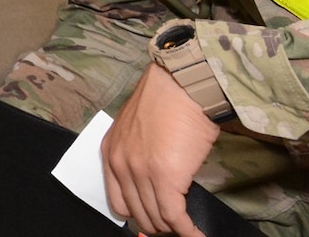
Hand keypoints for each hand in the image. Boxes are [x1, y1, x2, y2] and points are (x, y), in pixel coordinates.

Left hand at [101, 63, 220, 236]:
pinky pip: (175, 217)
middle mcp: (120, 165)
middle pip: (137, 213)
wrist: (182, 86)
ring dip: (174, 229)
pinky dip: (188, 231)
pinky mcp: (165, 179)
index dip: (138, 215)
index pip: (118, 202)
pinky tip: (198, 236)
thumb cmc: (168, 101)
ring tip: (189, 231)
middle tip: (177, 226)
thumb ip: (139, 155)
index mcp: (111, 152)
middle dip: (158, 224)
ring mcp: (140, 173)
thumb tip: (157, 182)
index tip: (154, 219)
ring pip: (156, 218)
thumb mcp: (139, 129)